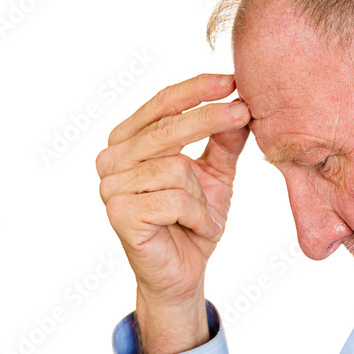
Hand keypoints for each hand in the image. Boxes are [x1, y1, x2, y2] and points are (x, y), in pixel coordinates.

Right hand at [96, 73, 250, 353]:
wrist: (184, 272)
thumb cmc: (194, 220)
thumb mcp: (216, 173)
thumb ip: (223, 139)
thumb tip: (239, 102)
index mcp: (128, 141)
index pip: (161, 104)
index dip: (195, 90)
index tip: (231, 80)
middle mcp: (111, 159)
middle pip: (168, 129)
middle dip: (210, 118)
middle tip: (244, 113)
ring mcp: (110, 186)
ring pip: (176, 168)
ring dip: (203, 196)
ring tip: (203, 216)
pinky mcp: (118, 213)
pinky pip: (174, 199)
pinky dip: (196, 215)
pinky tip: (194, 228)